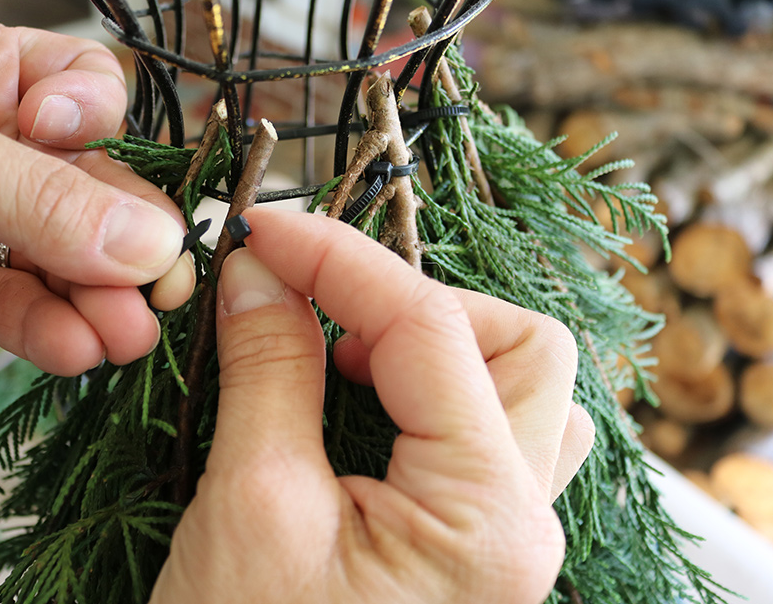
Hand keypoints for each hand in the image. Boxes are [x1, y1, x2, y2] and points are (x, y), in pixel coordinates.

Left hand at [0, 5, 192, 385]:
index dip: (104, 127)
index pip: (80, 90)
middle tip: (161, 280)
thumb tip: (146, 239)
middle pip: (88, 186)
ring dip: (101, 297)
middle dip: (124, 234)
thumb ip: (35, 194)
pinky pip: (18, 314)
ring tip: (128, 332)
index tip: (103, 163)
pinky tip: (76, 348)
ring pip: (63, 260)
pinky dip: (52, 333)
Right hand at [151, 209, 594, 603]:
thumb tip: (261, 272)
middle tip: (319, 308)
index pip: (431, 328)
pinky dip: (429, 387)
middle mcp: (521, 524)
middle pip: (521, 348)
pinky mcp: (468, 542)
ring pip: (519, 388)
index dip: (341, 259)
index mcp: (485, 519)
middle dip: (420, 302)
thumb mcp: (250, 503)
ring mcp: (503, 537)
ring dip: (437, 342)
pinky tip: (361, 396)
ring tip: (343, 352)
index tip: (267, 231)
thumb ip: (269, 370)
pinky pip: (486, 432)